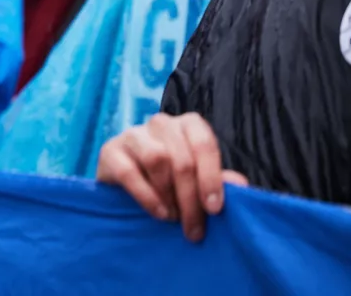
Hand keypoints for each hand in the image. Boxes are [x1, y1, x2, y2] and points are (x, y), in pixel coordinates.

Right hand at [96, 112, 249, 241]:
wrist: (125, 187)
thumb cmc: (170, 181)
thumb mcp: (198, 181)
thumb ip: (218, 181)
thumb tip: (240, 185)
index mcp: (187, 125)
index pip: (203, 142)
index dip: (211, 177)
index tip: (214, 209)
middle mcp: (160, 123)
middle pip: (181, 158)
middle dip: (190, 198)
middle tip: (194, 228)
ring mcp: (132, 134)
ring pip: (156, 158)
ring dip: (168, 194)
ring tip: (173, 217)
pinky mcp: (109, 150)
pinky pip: (128, 172)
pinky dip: (146, 196)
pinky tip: (157, 213)